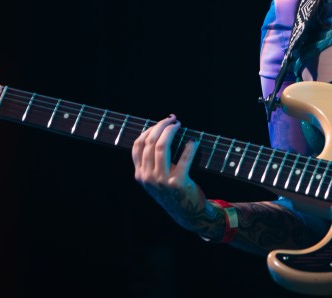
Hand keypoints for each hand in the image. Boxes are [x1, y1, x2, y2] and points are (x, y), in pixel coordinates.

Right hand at [132, 114, 211, 233]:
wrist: (187, 212)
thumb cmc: (173, 190)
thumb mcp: (155, 178)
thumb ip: (152, 160)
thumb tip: (159, 129)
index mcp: (140, 174)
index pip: (137, 145)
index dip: (149, 129)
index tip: (160, 123)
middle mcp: (147, 177)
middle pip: (150, 142)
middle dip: (161, 126)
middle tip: (173, 120)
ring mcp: (162, 181)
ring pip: (162, 147)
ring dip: (171, 131)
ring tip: (179, 125)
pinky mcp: (178, 183)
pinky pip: (184, 159)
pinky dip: (190, 147)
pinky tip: (193, 141)